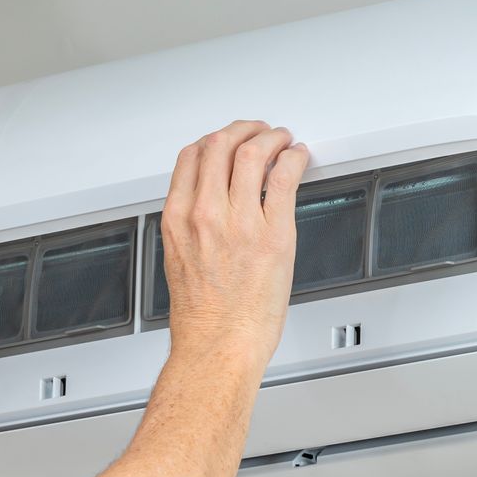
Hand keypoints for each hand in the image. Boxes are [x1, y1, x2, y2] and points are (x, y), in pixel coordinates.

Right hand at [159, 120, 308, 369]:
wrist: (218, 347)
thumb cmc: (203, 318)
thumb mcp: (180, 260)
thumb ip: (192, 227)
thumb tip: (211, 205)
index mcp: (178, 219)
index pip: (191, 157)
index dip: (213, 141)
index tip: (227, 141)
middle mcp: (205, 214)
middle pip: (220, 145)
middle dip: (243, 130)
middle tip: (260, 132)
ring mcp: (240, 222)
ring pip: (252, 153)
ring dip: (271, 137)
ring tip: (283, 140)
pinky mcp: (274, 234)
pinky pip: (285, 177)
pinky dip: (294, 158)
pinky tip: (298, 158)